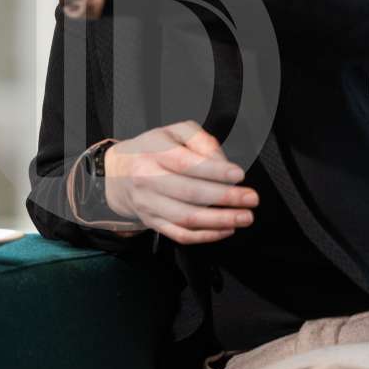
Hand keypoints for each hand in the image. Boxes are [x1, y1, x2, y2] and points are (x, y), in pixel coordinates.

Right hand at [103, 120, 258, 244]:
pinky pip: (180, 234)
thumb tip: (221, 162)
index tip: (239, 174)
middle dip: (224, 197)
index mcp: (154, 153)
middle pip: (188, 192)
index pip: (185, 163)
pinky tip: (225, 229)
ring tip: (244, 217)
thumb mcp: (173, 132)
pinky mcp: (153, 223)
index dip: (214, 170)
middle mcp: (148, 180)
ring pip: (186, 218)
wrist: (118, 174)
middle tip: (251, 198)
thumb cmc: (152, 150)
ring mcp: (149, 205)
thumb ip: (200, 140)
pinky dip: (205, 236)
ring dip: (219, 220)